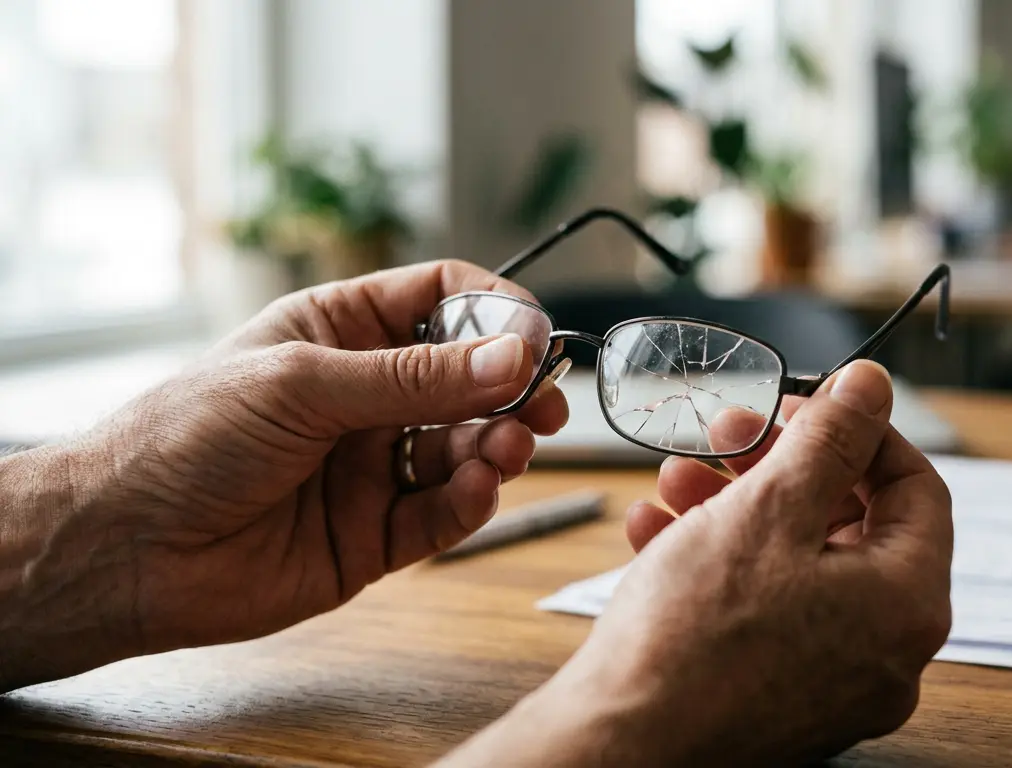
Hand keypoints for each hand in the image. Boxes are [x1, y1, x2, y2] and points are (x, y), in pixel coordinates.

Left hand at [0, 261, 567, 691]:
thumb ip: (416, 378)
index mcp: (341, 333)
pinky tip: (475, 488)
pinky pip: (444, 512)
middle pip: (470, 377)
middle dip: (513, 387)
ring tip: (509, 448)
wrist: (126, 548)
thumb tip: (513, 357)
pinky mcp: (378, 535)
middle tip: (545, 403)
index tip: (536, 333)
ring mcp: (374, 466)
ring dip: (499, 444)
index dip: (495, 311)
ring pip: (467, 447)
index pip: (440, 301)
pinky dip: (470, 500)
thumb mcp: (305, 383)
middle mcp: (366, 397)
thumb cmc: (187, 438)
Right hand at [452, 361, 952, 765]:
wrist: (619, 747)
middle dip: (779, 468)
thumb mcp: (769, 507)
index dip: (859, 432)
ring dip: (736, 508)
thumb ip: (832, 438)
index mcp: (907, 603)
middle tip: (727, 436)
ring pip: (798, 566)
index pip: (916, 488)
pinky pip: (767, 613)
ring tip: (674, 484)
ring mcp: (834, 683)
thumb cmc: (693, 638)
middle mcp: (885, 652)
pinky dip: (720, 565)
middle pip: (850, 525)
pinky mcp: (781, 700)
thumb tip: (872, 387)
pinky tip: (657, 536)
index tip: (803, 407)